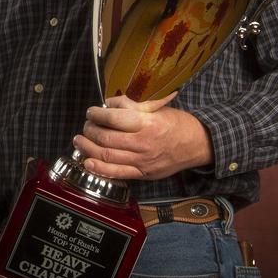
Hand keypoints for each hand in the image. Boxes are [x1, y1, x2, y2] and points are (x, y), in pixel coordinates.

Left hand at [73, 93, 213, 180]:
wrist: (196, 145)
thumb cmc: (177, 124)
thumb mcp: (156, 107)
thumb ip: (130, 104)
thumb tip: (109, 103)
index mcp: (148, 123)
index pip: (114, 119)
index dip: (97, 114)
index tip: (91, 111)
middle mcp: (144, 143)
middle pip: (106, 138)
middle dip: (90, 130)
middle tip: (86, 125)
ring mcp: (143, 161)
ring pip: (107, 157)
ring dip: (88, 148)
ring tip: (80, 140)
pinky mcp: (143, 174)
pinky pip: (117, 174)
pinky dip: (100, 169)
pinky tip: (88, 162)